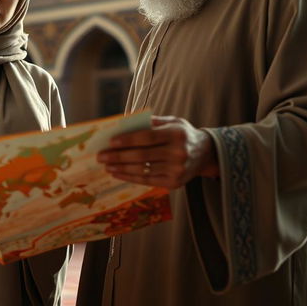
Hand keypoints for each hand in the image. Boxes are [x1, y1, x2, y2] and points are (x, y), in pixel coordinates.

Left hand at [97, 116, 218, 188]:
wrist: (205, 153)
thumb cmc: (181, 133)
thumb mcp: (171, 121)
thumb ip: (150, 122)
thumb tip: (123, 125)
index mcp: (176, 134)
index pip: (147, 137)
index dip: (128, 140)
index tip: (110, 142)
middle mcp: (178, 153)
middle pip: (142, 156)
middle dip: (118, 156)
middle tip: (101, 156)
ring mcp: (177, 170)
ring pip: (143, 170)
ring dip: (121, 168)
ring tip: (107, 165)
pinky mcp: (174, 183)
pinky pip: (147, 181)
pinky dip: (130, 177)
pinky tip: (118, 173)